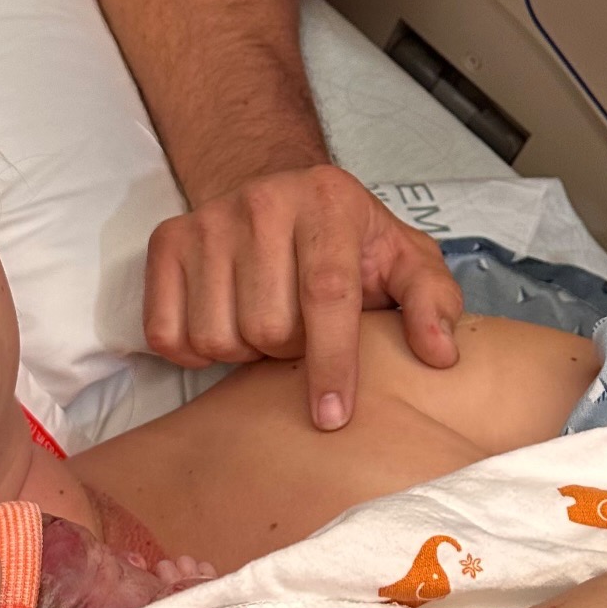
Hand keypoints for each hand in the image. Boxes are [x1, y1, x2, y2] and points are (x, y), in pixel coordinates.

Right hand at [142, 165, 460, 428]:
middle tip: (302, 334)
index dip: (331, 362)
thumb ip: (432, 301)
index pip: (326, 294)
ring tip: (265, 324)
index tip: (332, 416)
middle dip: (290, 352)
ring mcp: (208, 220)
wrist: (278, 191)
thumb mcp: (404, 259)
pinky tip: (224, 324)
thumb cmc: (346, 239)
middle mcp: (263, 202)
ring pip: (217, 336)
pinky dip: (196, 350)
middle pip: (268, 327)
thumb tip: (440, 353)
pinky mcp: (166, 241)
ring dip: (244, 352)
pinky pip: (168, 334)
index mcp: (329, 202)